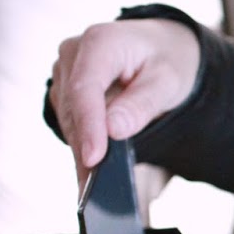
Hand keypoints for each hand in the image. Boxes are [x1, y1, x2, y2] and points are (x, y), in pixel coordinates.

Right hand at [51, 18, 200, 174]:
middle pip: (73, 110)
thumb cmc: (166, 60)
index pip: (85, 87)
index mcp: (100, 42)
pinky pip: (70, 125)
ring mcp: (65, 74)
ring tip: (97, 189)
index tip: (94, 159)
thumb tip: (114, 130)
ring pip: (68, 122)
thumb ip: (141, 104)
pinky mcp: (65, 93)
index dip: (88, 126)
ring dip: (82, 153)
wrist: (161, 50)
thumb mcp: (168, 80)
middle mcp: (74, 54)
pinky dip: (83, 148)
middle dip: (85, 149)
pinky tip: (95, 171)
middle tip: (97, 191)